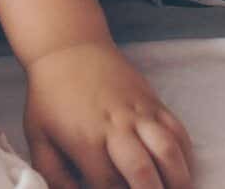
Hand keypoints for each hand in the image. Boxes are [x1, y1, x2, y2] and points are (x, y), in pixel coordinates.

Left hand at [22, 41, 193, 188]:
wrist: (68, 49)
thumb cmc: (51, 97)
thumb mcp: (38, 136)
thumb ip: (53, 174)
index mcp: (85, 139)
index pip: (108, 184)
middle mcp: (115, 127)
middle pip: (141, 171)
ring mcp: (138, 113)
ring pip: (168, 150)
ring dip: (177, 179)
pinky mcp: (153, 102)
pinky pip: (178, 132)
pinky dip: (186, 155)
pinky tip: (181, 170)